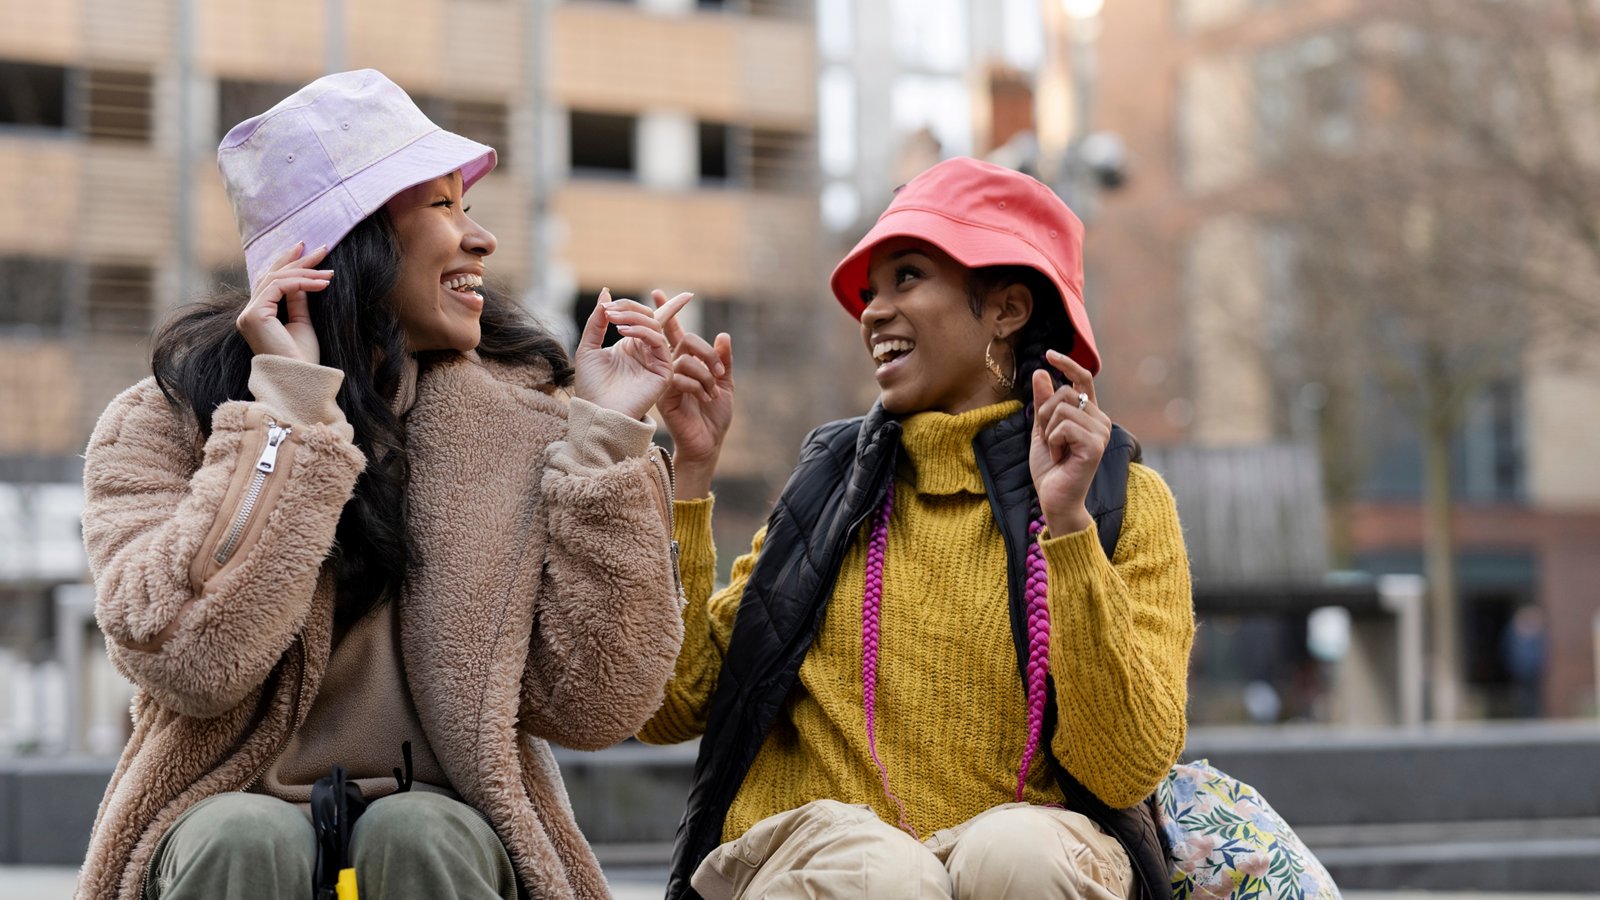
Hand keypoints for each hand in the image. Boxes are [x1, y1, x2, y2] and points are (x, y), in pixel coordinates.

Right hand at [235, 242, 331, 364]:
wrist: (302, 379)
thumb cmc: (303, 358)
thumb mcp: (302, 322)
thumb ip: (298, 300)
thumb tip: (302, 278)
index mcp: (257, 316)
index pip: (270, 282)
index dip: (287, 263)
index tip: (306, 249)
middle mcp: (248, 314)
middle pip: (271, 276)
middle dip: (298, 261)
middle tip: (321, 248)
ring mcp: (248, 314)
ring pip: (276, 279)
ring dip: (305, 272)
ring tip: (329, 272)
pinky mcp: (255, 315)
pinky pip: (279, 287)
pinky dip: (302, 282)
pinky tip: (322, 283)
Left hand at [572, 288, 692, 420]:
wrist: (596, 412)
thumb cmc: (591, 386)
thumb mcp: (588, 348)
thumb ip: (597, 321)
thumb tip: (605, 292)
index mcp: (632, 345)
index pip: (649, 319)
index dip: (659, 303)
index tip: (617, 297)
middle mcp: (647, 351)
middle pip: (650, 317)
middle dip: (629, 308)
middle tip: (609, 311)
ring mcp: (656, 361)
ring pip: (654, 326)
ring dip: (633, 318)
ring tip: (612, 320)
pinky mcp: (663, 371)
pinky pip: (658, 342)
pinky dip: (642, 331)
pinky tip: (623, 332)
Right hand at [653, 289, 732, 497]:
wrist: (709, 442)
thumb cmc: (715, 415)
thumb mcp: (726, 383)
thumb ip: (723, 360)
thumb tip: (723, 335)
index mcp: (685, 363)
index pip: (674, 333)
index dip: (666, 313)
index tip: (658, 292)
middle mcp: (672, 368)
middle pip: (684, 340)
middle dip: (706, 352)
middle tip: (719, 371)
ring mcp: (667, 381)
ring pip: (684, 359)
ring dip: (706, 374)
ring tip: (713, 392)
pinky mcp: (665, 396)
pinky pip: (679, 378)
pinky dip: (698, 385)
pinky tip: (706, 397)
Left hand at [1029, 349, 1110, 535]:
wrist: (1055, 499)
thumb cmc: (1051, 468)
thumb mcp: (1042, 429)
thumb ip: (1043, 402)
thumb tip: (1040, 372)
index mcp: (1089, 415)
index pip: (1083, 379)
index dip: (1068, 363)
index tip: (1049, 354)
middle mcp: (1101, 420)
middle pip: (1064, 393)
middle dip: (1044, 414)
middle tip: (1049, 440)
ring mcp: (1101, 432)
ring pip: (1062, 409)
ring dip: (1048, 431)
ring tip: (1055, 451)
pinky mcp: (1096, 444)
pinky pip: (1063, 426)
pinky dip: (1052, 442)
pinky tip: (1059, 457)